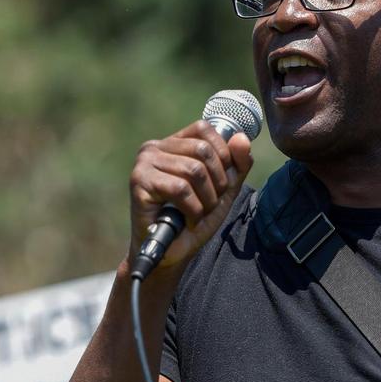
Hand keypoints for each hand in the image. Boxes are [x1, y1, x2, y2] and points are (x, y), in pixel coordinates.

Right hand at [127, 119, 252, 272]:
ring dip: (206, 199)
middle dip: (216, 181)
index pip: (204, 128)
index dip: (222, 153)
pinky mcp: (139, 182)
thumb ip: (236, 165)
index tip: (221, 181)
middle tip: (210, 203)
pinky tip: (187, 220)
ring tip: (198, 213)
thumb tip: (241, 138)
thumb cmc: (192, 219)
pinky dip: (193, 209)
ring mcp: (144, 164)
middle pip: (202, 150)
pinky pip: (180, 189)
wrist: (170, 253)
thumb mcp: (222, 190)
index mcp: (172, 144)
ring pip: (193, 170)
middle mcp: (153, 148)